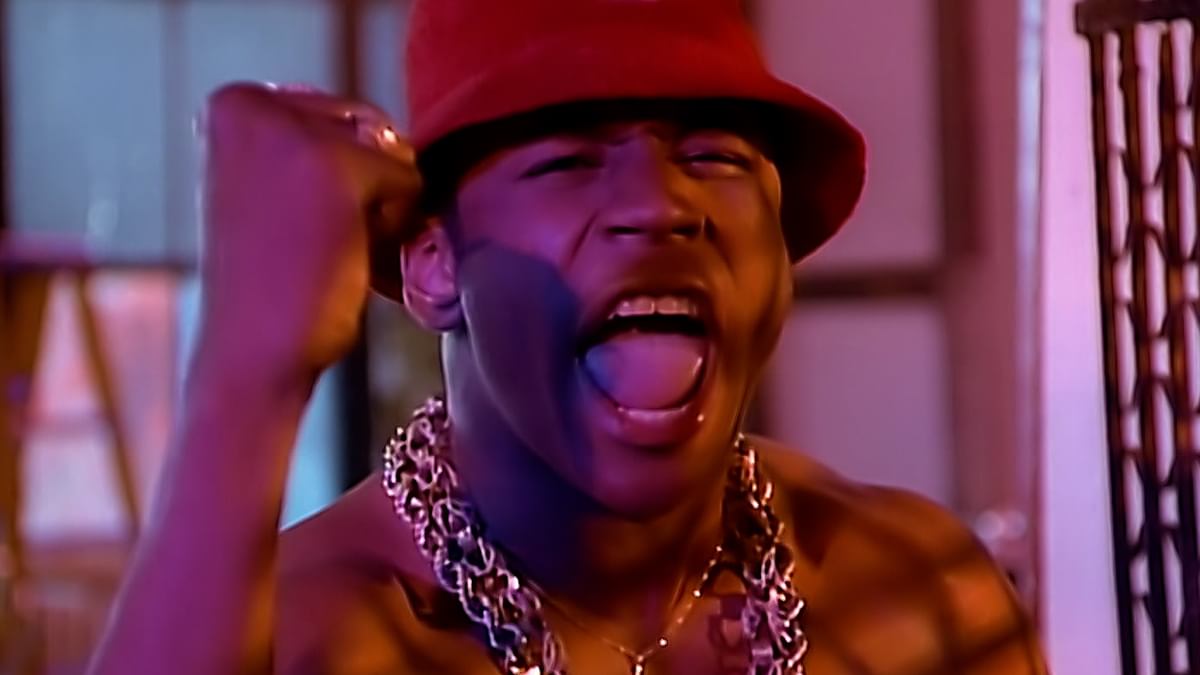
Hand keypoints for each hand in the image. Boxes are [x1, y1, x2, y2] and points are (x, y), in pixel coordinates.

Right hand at [193, 82, 420, 389]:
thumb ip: (317, 147)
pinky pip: (411, 182)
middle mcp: (254, 102)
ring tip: (328, 251)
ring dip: (381, 209)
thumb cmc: (272, 285)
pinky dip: (396, 228)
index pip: (340, 114)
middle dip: (366, 190)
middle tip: (313, 244)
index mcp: (234, 104)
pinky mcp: (336, 165)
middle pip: (371, 127)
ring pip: (393, 155)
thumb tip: (398, 139)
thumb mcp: (276, 192)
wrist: (250, 354)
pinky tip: (347, 258)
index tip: (294, 223)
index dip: (341, 178)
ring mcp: (294, 130)